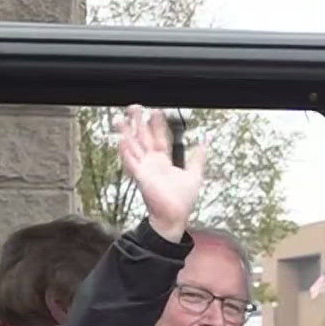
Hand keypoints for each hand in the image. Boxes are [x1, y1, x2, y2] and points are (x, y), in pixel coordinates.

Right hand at [117, 104, 206, 242]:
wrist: (174, 217)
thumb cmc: (182, 200)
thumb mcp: (194, 175)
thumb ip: (198, 158)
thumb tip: (204, 144)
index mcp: (163, 161)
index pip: (159, 137)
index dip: (157, 124)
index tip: (156, 111)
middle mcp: (152, 163)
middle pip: (143, 138)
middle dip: (139, 122)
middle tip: (134, 107)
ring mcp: (145, 169)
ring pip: (133, 147)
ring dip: (127, 133)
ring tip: (120, 119)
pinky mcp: (141, 178)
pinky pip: (131, 163)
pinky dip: (126, 152)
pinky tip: (121, 141)